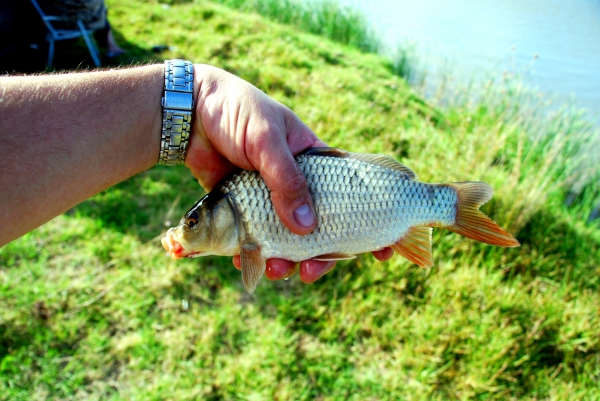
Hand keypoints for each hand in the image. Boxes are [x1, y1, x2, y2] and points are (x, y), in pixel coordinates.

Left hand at [186, 65, 392, 282]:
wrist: (189, 112)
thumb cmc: (237, 111)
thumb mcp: (268, 139)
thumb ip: (287, 180)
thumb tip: (307, 227)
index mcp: (315, 162)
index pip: (352, 194)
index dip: (368, 223)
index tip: (382, 249)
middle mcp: (297, 183)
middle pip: (320, 227)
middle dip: (320, 254)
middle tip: (311, 272)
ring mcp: (270, 198)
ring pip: (287, 238)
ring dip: (286, 260)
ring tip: (274, 270)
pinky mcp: (244, 208)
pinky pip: (255, 237)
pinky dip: (254, 253)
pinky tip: (247, 263)